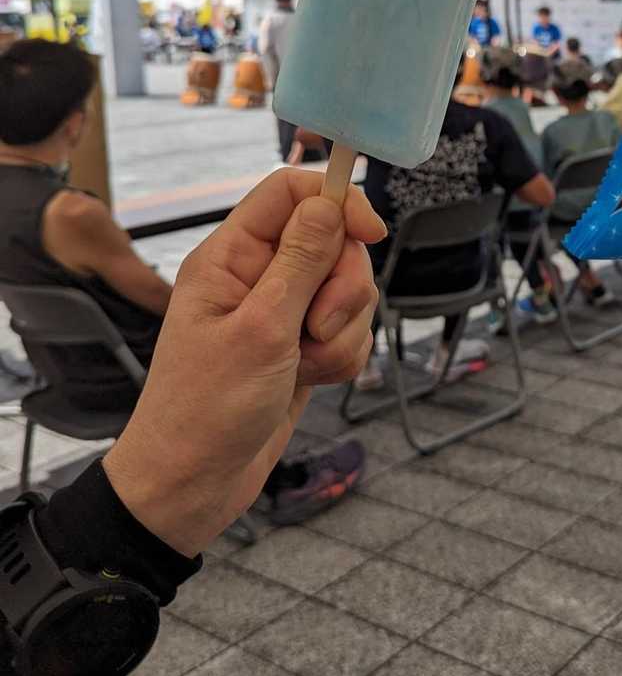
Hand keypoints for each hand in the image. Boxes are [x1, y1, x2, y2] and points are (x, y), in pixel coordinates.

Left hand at [103, 170, 383, 556]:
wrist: (195, 484)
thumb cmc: (207, 410)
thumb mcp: (260, 330)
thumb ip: (300, 262)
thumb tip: (330, 202)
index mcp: (231, 256)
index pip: (292, 191)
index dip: (339, 202)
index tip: (372, 236)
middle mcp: (256, 275)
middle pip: (333, 242)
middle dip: (344, 287)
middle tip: (318, 329)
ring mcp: (281, 311)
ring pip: (348, 290)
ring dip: (344, 331)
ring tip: (307, 365)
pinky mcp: (300, 344)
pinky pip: (348, 330)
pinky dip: (342, 355)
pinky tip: (313, 380)